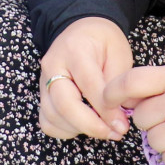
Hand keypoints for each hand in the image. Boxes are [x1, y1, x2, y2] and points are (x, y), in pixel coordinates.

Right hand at [38, 17, 134, 140]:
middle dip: (91, 125)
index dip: (105, 110)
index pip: (88, 85)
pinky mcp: (42, 95)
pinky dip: (65, 130)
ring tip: (104, 128)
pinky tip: (84, 125)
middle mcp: (53, 65)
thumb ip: (119, 84)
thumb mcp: (119, 53)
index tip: (122, 125)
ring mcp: (43, 81)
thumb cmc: (103, 41)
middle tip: (114, 133)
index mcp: (75, 50)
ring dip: (80, 129)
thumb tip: (122, 116)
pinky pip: (48, 122)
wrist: (82, 31)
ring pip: (53, 117)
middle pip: (64, 105)